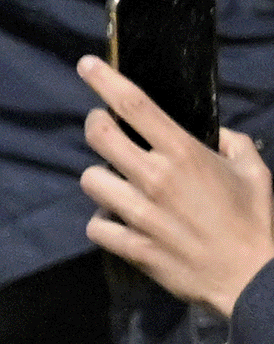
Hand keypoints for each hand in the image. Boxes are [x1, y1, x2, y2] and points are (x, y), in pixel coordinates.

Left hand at [78, 54, 273, 315]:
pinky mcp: (131, 245)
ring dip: (102, 178)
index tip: (86, 65)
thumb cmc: (259, 222)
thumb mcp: (255, 172)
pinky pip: (96, 224)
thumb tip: (218, 136)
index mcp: (185, 154)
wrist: (253, 278)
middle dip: (95, 126)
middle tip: (105, 128)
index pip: (134, 105)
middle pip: (98, 137)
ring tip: (121, 185)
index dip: (105, 80)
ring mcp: (139, 213)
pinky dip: (104, 221)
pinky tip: (122, 222)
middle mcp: (155, 178)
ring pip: (91, 180)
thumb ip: (234, 145)